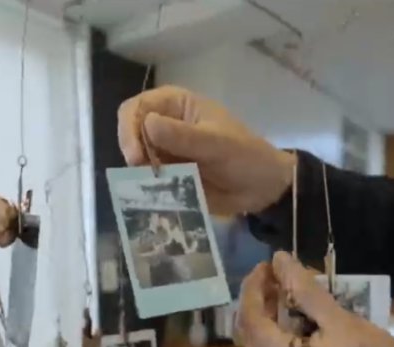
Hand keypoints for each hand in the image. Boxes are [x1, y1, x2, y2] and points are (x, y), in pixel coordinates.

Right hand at [117, 86, 295, 215]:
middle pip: (130, 133)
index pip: (137, 108)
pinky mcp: (170, 174)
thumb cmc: (245, 156)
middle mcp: (166, 124)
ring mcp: (166, 150)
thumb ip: (183, 136)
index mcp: (176, 104)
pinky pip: (148, 179)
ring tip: (155, 186)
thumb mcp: (216, 144)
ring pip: (137, 159)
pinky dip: (149, 187)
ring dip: (140, 173)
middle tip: (142, 173)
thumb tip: (147, 123)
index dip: (129, 129)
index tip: (136, 156)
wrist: (264, 188)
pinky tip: (157, 196)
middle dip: (133, 152)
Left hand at [238, 252, 393, 346]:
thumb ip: (304, 290)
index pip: (249, 320)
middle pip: (251, 336)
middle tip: (275, 276)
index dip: (252, 289)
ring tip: (288, 293)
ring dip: (271, 319)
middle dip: (259, 302)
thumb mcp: (338, 319)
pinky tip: (304, 320)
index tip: (267, 265)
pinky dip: (285, 335)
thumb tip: (278, 260)